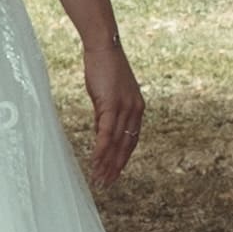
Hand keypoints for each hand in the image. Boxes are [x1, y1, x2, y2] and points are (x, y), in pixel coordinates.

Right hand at [84, 38, 142, 186]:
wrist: (103, 47)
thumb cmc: (104, 68)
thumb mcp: (108, 95)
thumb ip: (106, 115)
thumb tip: (101, 132)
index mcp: (137, 109)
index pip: (131, 140)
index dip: (123, 159)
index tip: (115, 172)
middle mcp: (134, 111)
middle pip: (126, 146)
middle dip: (115, 167)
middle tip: (107, 183)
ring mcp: (124, 109)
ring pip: (116, 143)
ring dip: (106, 163)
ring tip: (99, 178)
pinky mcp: (112, 105)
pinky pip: (106, 134)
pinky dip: (101, 150)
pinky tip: (95, 162)